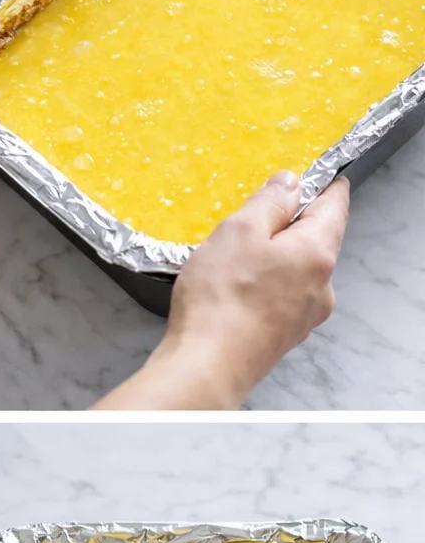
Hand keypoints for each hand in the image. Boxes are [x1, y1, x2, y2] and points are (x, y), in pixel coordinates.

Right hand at [93, 170, 350, 409]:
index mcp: (317, 252)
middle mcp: (321, 286)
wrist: (207, 366)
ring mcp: (304, 316)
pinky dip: (264, 285)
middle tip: (256, 214)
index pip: (334, 206)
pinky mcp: (282, 336)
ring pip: (296, 271)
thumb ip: (269, 202)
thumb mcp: (239, 230)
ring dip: (274, 257)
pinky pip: (280, 298)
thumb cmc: (222, 300)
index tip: (319, 175)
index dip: (324, 185)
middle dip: (291, 224)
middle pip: (315, 240)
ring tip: (235, 255)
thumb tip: (289, 184)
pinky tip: (234, 288)